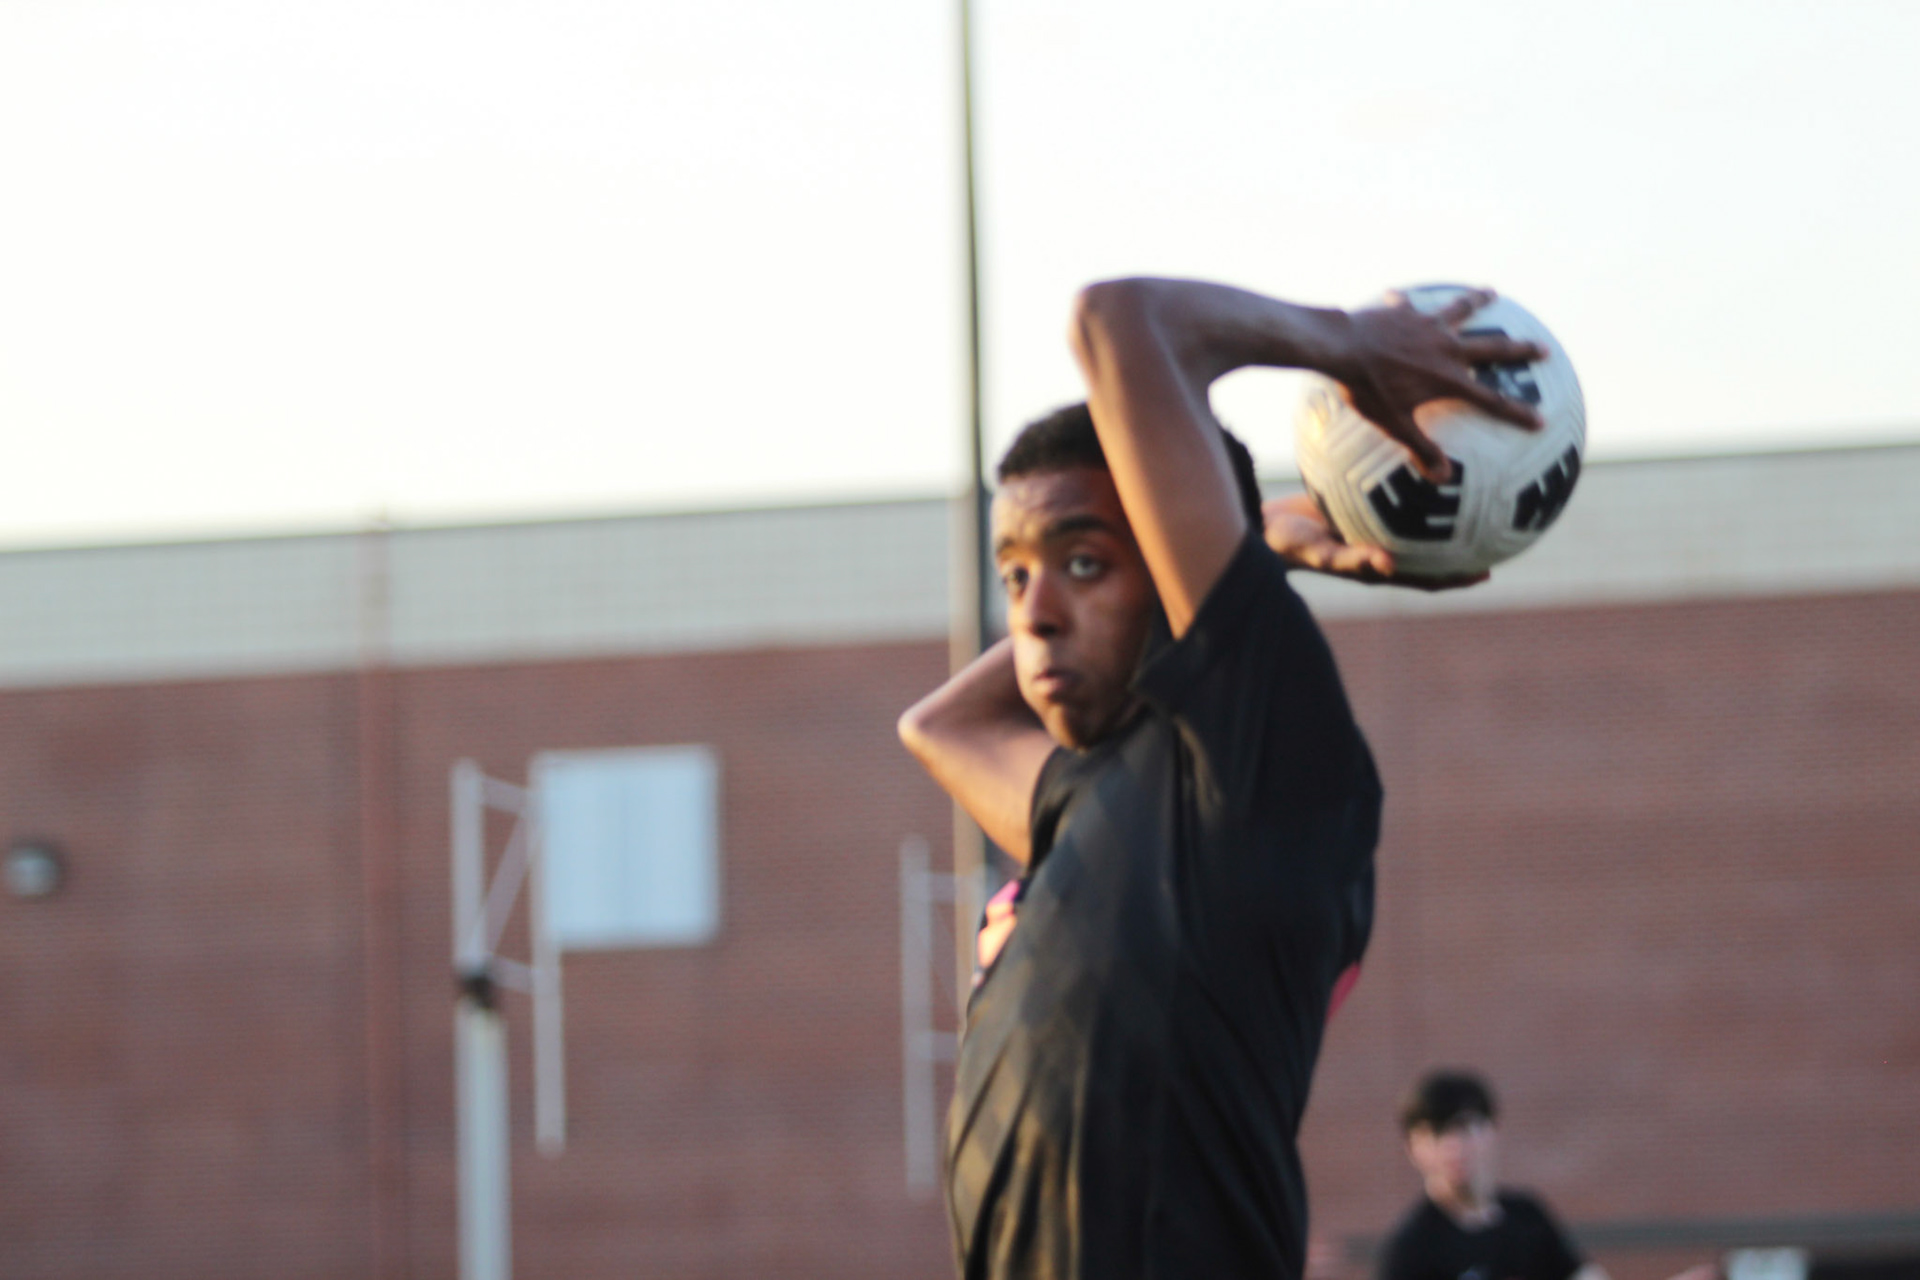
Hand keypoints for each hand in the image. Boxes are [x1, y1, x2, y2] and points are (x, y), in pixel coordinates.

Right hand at [1261, 493, 1488, 590]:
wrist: (1262, 523)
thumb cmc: (1287, 543)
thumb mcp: (1319, 552)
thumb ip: (1351, 560)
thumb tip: (1387, 564)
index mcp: (1378, 566)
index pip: (1427, 578)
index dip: (1458, 579)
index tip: (1488, 572)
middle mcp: (1380, 545)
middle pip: (1431, 549)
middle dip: (1463, 541)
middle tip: (1497, 524)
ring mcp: (1370, 525)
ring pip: (1416, 518)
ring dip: (1441, 506)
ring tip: (1472, 477)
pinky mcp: (1358, 505)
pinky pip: (1392, 490)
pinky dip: (1409, 476)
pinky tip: (1420, 446)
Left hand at [1335, 287, 1544, 481]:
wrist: (1341, 348)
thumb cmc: (1366, 389)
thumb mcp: (1393, 424)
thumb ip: (1420, 448)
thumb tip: (1443, 478)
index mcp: (1449, 379)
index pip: (1492, 401)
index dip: (1517, 412)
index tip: (1540, 420)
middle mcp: (1448, 349)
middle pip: (1494, 348)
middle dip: (1521, 350)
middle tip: (1544, 349)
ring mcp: (1429, 325)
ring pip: (1463, 308)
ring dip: (1479, 300)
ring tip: (1491, 292)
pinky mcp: (1406, 311)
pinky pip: (1411, 304)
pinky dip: (1408, 302)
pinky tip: (1399, 297)